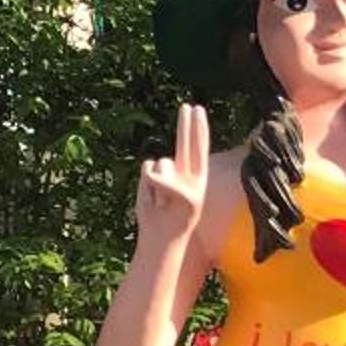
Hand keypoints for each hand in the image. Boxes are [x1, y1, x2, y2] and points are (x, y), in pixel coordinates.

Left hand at [134, 102, 208, 250]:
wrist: (161, 240)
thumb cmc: (158, 217)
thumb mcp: (159, 192)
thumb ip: (162, 174)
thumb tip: (157, 159)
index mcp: (192, 178)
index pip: (195, 147)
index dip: (197, 128)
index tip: (197, 109)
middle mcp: (194, 179)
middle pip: (189, 145)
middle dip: (188, 125)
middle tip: (187, 105)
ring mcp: (190, 185)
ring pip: (161, 163)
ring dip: (152, 179)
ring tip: (157, 199)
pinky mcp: (184, 193)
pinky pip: (152, 173)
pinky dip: (148, 184)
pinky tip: (154, 201)